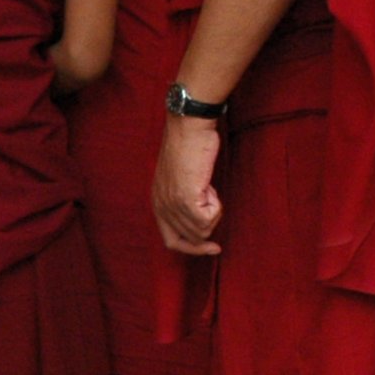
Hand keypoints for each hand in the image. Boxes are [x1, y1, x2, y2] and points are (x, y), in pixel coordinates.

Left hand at [153, 114, 225, 256]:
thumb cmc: (190, 147)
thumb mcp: (181, 178)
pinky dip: (216, 205)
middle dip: (208, 222)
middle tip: (212, 196)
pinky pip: (209, 219)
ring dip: (213, 209)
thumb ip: (185, 199)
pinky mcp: (186, 200)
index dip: (193, 248)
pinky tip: (209, 186)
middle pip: (191, 238)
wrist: (189, 127)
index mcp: (157, 203)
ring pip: (202, 230)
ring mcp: (172, 205)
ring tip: (206, 185)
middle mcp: (161, 208)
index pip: (171, 241)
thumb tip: (202, 220)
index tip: (213, 247)